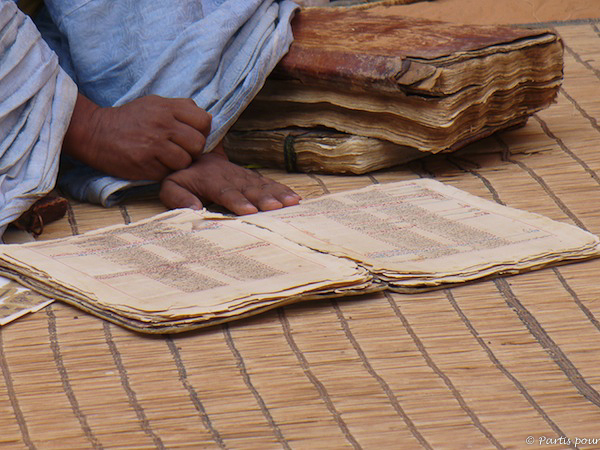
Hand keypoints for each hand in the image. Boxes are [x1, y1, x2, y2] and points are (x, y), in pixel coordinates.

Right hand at [63, 94, 211, 179]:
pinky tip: (154, 164)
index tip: (192, 135)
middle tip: (181, 150)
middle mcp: (163, 124)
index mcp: (167, 107)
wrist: (95, 132)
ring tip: (167, 158)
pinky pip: (169, 173)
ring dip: (179, 163)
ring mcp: (154, 145)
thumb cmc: (130, 120)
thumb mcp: (154, 104)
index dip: (202, 131)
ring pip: (186, 161)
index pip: (204, 121)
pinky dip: (165, 171)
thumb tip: (206, 118)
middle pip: (198, 144)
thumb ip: (180, 109)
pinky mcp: (145, 164)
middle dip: (193, 150)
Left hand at [159, 144, 300, 214]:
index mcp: (211, 180)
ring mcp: (244, 177)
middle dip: (263, 198)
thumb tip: (195, 209)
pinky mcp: (253, 178)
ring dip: (277, 195)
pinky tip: (295, 199)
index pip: (226, 191)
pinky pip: (269, 183)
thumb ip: (177, 197)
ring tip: (291, 203)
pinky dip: (283, 190)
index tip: (249, 210)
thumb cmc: (183, 176)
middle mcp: (231, 177)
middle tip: (275, 208)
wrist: (195, 154)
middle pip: (249, 189)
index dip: (238, 201)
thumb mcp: (170, 185)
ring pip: (262, 186)